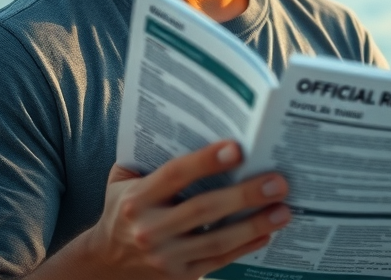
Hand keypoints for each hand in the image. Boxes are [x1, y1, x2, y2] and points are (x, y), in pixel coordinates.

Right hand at [78, 141, 290, 278]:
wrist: (106, 264)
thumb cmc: (124, 209)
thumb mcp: (124, 180)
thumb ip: (152, 156)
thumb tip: (198, 126)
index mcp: (137, 199)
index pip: (175, 176)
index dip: (206, 161)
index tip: (238, 148)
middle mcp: (149, 230)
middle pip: (203, 210)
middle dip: (244, 195)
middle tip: (278, 181)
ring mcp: (165, 258)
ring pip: (217, 241)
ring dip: (254, 225)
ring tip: (284, 210)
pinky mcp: (180, 277)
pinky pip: (219, 261)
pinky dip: (245, 247)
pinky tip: (267, 233)